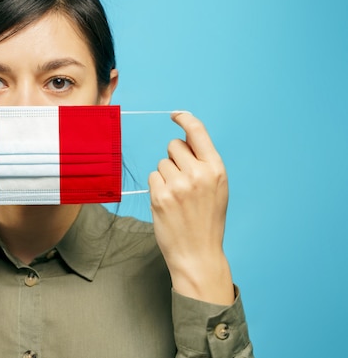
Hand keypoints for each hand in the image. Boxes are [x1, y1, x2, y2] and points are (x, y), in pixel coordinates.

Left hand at [148, 112, 233, 304]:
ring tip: (177, 197)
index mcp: (216, 169)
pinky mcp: (160, 196)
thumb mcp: (217, 188)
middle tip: (182, 180)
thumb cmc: (207, 220)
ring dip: (165, 175)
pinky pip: (152, 177)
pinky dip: (156, 187)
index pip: (198, 132)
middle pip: (174, 145)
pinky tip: (167, 203)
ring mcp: (178, 185)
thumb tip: (185, 138)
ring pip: (161, 163)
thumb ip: (203, 163)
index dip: (185, 119)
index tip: (176, 115)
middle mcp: (198, 174)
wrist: (198, 254)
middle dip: (174, 158)